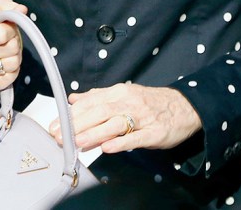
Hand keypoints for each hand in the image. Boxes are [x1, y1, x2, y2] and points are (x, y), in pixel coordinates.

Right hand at [0, 0, 27, 90]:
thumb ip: (11, 7)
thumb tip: (22, 10)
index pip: (3, 35)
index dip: (11, 30)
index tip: (7, 28)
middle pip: (11, 49)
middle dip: (15, 42)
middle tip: (7, 40)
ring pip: (13, 64)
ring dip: (14, 56)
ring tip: (5, 50)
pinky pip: (9, 79)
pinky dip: (11, 71)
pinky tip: (2, 62)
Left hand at [49, 83, 201, 153]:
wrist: (185, 106)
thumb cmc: (152, 102)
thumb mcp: (125, 94)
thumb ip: (98, 97)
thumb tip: (74, 99)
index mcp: (120, 92)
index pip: (92, 102)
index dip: (72, 115)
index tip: (55, 125)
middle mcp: (130, 102)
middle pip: (100, 112)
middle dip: (78, 125)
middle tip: (60, 137)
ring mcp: (143, 117)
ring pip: (115, 124)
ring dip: (95, 133)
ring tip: (78, 143)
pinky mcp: (154, 132)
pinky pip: (136, 137)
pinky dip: (122, 142)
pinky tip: (109, 148)